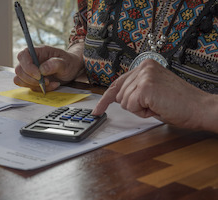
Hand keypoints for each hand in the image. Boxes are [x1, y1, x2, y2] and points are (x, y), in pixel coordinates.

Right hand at [13, 44, 83, 91]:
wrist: (72, 69)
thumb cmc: (68, 62)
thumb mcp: (66, 62)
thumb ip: (55, 64)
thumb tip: (42, 69)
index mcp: (37, 51)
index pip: (23, 56)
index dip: (28, 67)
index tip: (39, 75)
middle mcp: (31, 60)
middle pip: (19, 70)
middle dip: (31, 79)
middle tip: (46, 81)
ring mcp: (30, 71)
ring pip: (20, 80)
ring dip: (34, 85)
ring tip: (50, 83)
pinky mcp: (32, 80)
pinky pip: (28, 87)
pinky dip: (39, 89)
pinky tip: (51, 85)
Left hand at [92, 59, 217, 131]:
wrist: (199, 108)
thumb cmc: (179, 103)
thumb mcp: (153, 91)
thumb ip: (135, 89)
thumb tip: (116, 97)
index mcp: (145, 67)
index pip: (117, 83)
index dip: (105, 98)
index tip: (97, 109)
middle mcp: (143, 67)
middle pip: (119, 95)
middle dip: (134, 105)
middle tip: (155, 104)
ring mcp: (144, 75)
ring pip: (124, 102)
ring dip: (139, 109)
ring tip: (158, 104)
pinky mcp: (146, 86)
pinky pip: (131, 106)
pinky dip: (143, 112)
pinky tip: (157, 106)